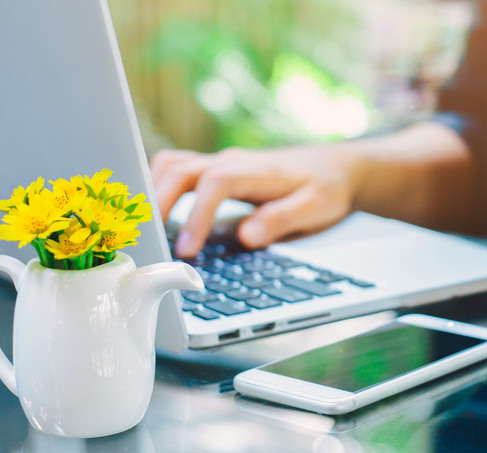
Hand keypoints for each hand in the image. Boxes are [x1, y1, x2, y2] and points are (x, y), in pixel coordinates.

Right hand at [150, 145, 359, 256]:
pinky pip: (178, 172)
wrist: (337, 167)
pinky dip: (159, 189)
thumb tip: (246, 237)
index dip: (196, 215)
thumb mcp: (317, 207)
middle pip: (180, 169)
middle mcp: (233, 162)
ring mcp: (222, 164)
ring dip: (152, 193)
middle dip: (157, 203)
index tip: (186, 251)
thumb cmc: (327, 188)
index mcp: (256, 171)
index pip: (215, 184)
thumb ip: (282, 219)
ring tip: (144, 232)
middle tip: (147, 243)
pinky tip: (157, 219)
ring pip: (172, 165)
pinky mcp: (218, 172)